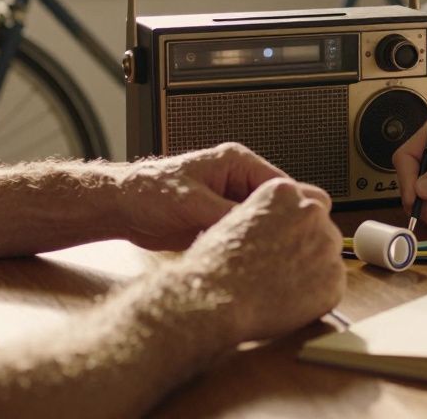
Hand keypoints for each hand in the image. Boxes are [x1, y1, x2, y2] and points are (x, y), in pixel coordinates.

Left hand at [116, 142, 288, 250]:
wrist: (122, 208)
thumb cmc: (149, 192)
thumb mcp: (193, 202)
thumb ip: (230, 213)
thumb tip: (263, 227)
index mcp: (238, 163)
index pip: (283, 184)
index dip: (296, 207)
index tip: (304, 230)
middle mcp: (240, 181)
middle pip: (279, 205)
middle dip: (283, 225)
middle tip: (289, 250)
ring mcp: (232, 203)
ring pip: (265, 223)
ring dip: (267, 239)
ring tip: (274, 260)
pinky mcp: (222, 223)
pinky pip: (247, 236)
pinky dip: (251, 248)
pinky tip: (254, 263)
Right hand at [178, 177, 345, 342]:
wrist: (216, 299)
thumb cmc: (215, 264)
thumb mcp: (233, 219)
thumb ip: (264, 215)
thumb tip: (275, 224)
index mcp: (284, 192)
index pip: (307, 203)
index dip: (296, 226)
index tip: (286, 241)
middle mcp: (310, 211)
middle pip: (321, 227)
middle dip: (307, 246)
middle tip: (282, 267)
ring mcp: (326, 244)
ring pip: (328, 256)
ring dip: (312, 269)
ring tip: (282, 285)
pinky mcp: (334, 278)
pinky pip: (331, 286)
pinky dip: (316, 295)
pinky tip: (290, 300)